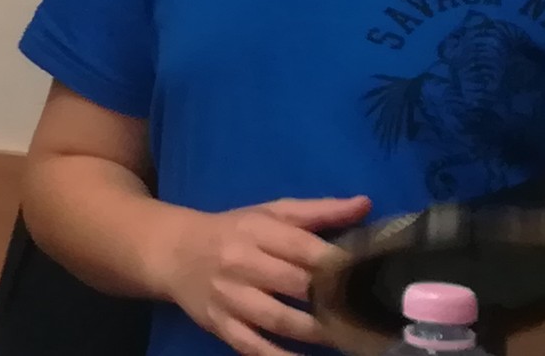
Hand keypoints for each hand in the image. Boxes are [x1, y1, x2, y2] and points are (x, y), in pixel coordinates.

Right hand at [152, 195, 368, 355]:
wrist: (173, 252)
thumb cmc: (232, 232)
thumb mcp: (269, 213)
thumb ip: (317, 211)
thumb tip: (365, 204)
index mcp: (256, 231)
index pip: (303, 247)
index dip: (340, 264)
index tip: (371, 276)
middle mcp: (241, 262)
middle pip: (296, 285)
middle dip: (334, 301)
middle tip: (368, 313)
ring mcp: (229, 297)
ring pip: (279, 320)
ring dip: (318, 333)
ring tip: (349, 338)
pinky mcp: (220, 325)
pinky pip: (255, 347)